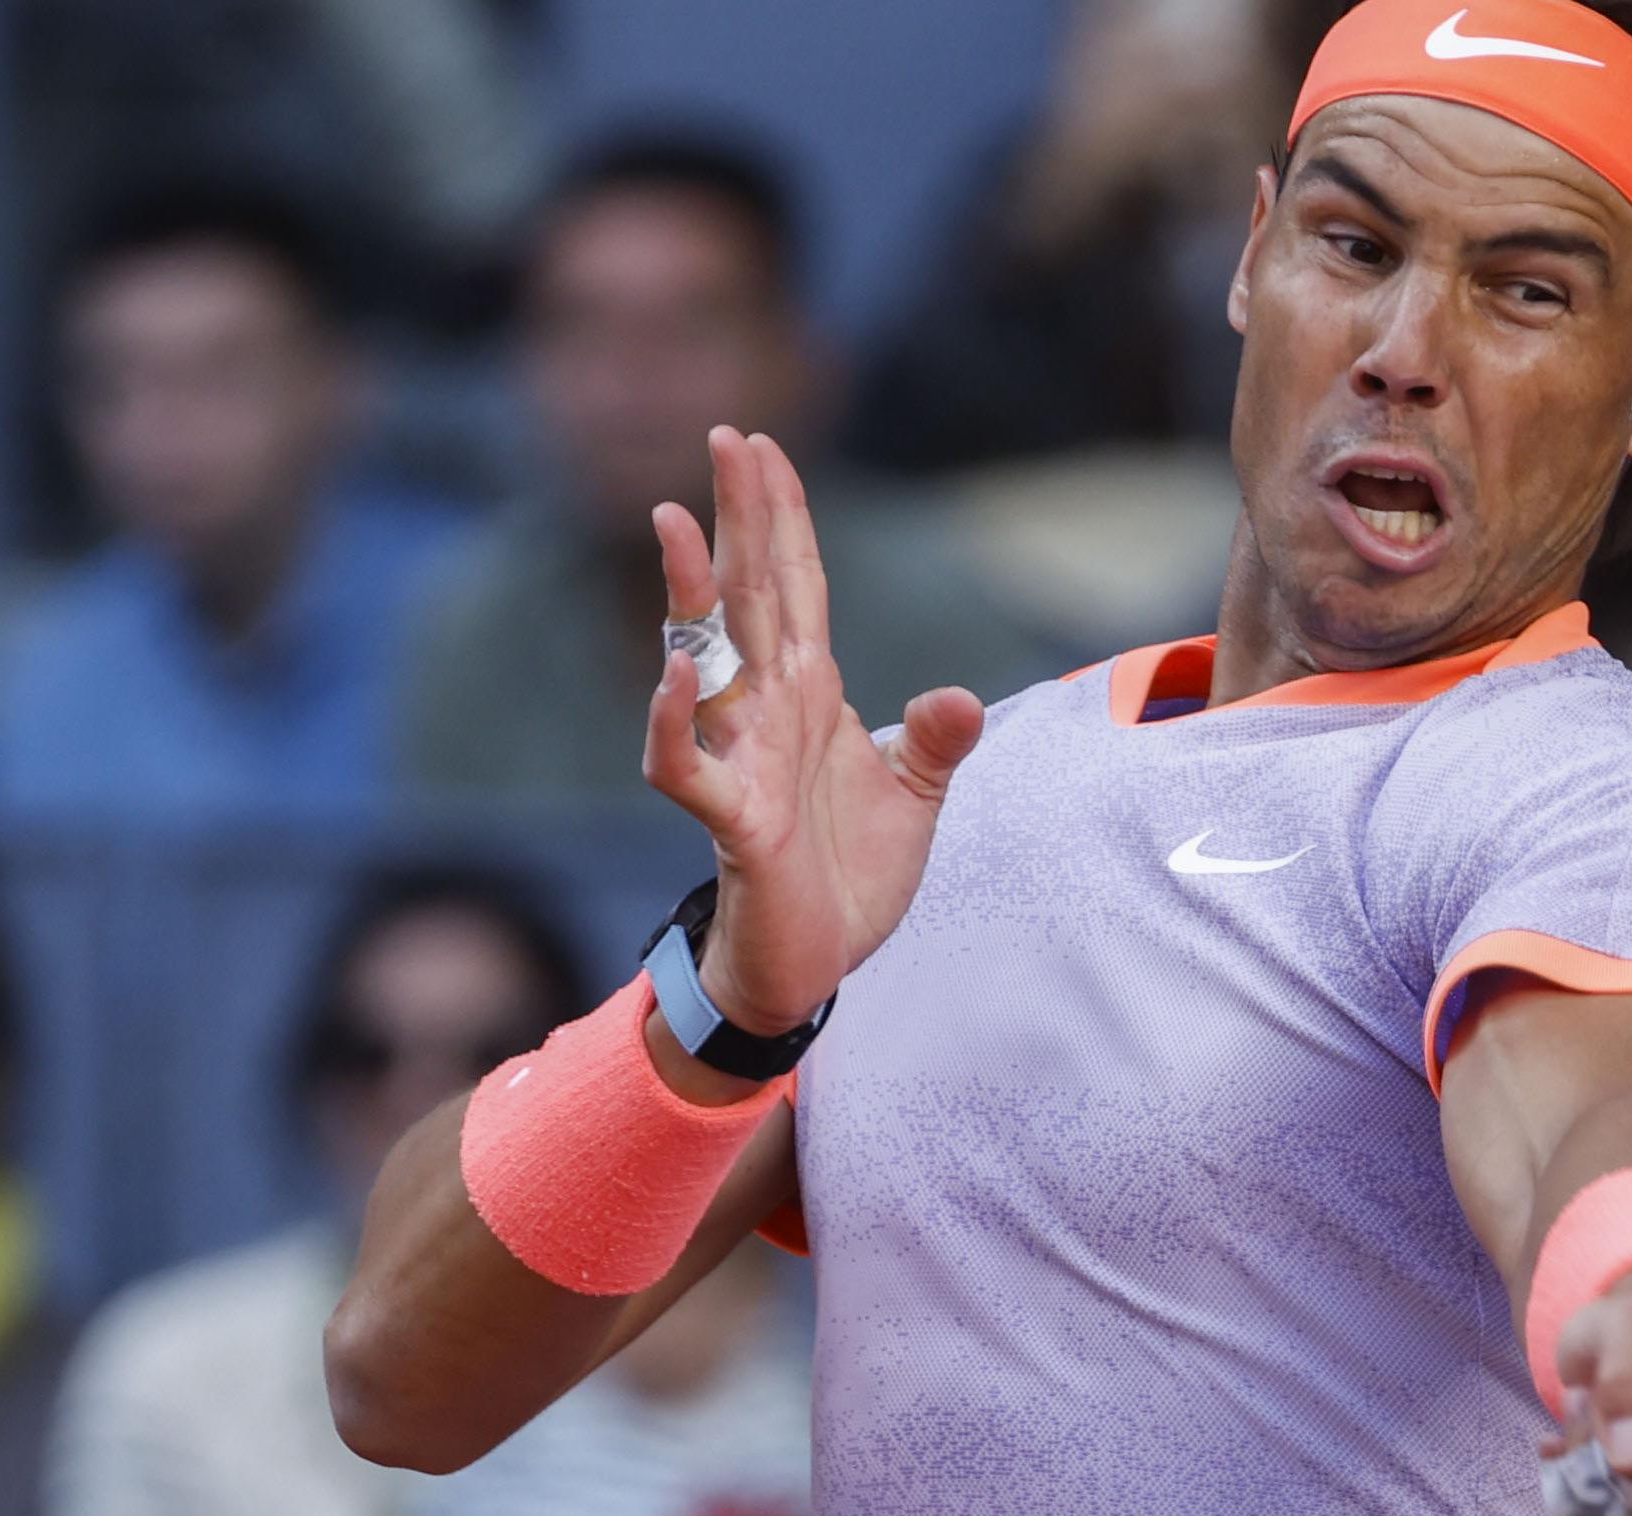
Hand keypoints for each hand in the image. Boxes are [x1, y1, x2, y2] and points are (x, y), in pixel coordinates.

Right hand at [643, 428, 986, 1033]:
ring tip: (676, 518)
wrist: (815, 965)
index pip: (797, 585)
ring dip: (690, 591)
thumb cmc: (848, 875)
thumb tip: (957, 696)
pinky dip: (674, 718)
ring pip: (706, 656)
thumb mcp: (914, 796)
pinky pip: (685, 761)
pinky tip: (676, 671)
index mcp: (810, 691)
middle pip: (751, 594)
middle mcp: (768, 709)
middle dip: (741, 516)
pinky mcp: (732, 816)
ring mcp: (742, 755)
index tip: (766, 445)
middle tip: (726, 434)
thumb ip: (936, 741)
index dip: (784, 517)